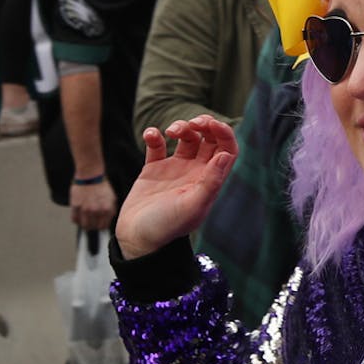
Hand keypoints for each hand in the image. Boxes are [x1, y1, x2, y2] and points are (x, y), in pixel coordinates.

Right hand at [69, 179, 117, 231]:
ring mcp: (85, 209)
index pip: (103, 227)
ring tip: (84, 220)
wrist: (90, 175)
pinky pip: (74, 219)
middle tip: (91, 222)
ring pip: (84, 225)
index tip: (98, 224)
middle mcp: (97, 211)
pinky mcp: (76, 206)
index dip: (100, 226)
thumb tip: (108, 220)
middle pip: (93, 227)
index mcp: (107, 210)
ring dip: (84, 224)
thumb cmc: (101, 186)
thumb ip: (111, 210)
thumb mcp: (112, 198)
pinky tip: (78, 215)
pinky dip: (76, 220)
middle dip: (92, 226)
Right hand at [116, 115, 237, 259]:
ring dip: (181, 127)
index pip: (226, 150)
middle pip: (208, 139)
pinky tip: (151, 134)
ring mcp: (174, 170)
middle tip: (193, 123)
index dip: (224, 133)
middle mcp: (195, 172)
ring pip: (186, 138)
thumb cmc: (167, 227)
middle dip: (203, 125)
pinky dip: (154, 135)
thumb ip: (211, 182)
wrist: (137, 240)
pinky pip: (157, 146)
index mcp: (209, 180)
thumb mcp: (192, 206)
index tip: (212, 124)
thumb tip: (225, 155)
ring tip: (171, 130)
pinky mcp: (153, 170)